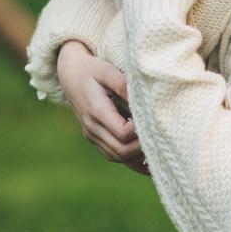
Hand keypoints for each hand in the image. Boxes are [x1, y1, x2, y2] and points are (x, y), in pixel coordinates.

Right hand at [56, 40, 148, 174]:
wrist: (70, 74)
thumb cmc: (92, 69)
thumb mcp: (107, 70)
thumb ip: (123, 85)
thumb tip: (142, 101)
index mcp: (96, 111)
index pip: (122, 133)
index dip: (139, 131)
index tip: (153, 119)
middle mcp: (91, 128)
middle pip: (120, 151)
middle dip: (142, 147)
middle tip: (161, 135)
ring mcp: (91, 135)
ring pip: (116, 156)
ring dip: (137, 155)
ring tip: (157, 147)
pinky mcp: (94, 137)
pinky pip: (112, 155)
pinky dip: (129, 160)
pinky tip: (147, 162)